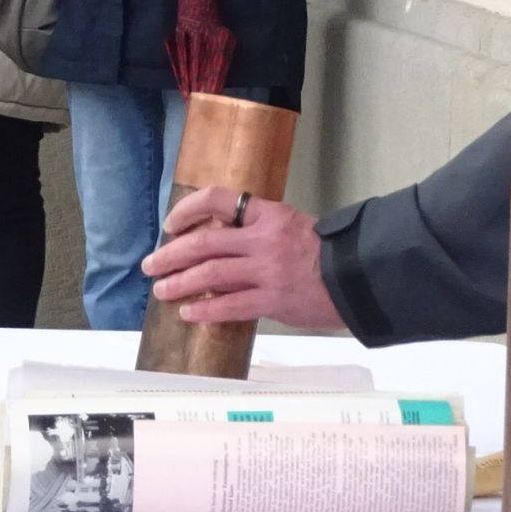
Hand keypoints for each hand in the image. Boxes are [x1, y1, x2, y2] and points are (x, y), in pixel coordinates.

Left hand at [142, 192, 346, 331]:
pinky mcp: (272, 300)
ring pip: (210, 274)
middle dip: (171, 254)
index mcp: (270, 214)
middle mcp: (264, 239)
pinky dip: (204, 308)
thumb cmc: (327, 252)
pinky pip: (229, 305)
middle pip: (205, 242)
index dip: (188, 210)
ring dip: (179, 282)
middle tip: (152, 265)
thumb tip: (218, 249)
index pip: (220, 199)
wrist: (359, 277)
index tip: (171, 225)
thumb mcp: (293, 227)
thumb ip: (257, 234)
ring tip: (161, 290)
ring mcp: (268, 270)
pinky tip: (188, 311)